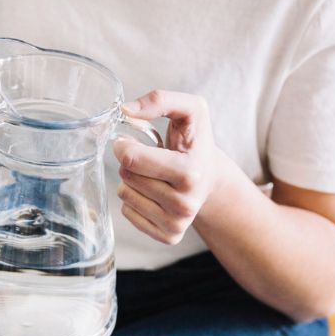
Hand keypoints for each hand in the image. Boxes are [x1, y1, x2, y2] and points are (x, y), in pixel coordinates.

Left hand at [112, 90, 226, 244]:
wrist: (211, 178)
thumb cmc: (196, 142)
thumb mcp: (190, 110)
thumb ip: (160, 99)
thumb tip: (126, 110)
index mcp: (191, 172)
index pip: (132, 159)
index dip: (123, 145)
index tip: (128, 141)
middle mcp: (185, 203)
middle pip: (127, 176)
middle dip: (131, 162)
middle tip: (150, 159)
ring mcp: (177, 223)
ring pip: (125, 196)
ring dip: (132, 181)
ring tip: (153, 175)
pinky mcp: (169, 236)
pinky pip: (127, 214)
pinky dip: (134, 200)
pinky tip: (153, 193)